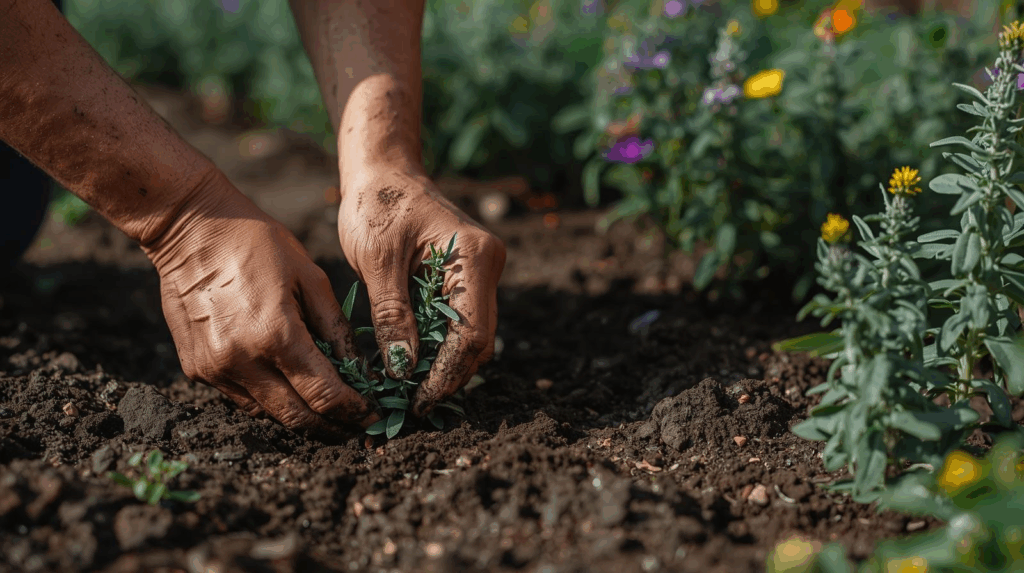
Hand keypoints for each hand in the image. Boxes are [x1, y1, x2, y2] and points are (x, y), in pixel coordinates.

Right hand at [142, 170, 380, 435]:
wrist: (190, 228)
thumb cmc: (258, 243)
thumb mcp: (310, 277)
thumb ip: (336, 328)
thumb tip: (361, 370)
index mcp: (276, 335)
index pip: (324, 395)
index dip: (354, 411)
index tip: (373, 415)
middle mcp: (241, 361)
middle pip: (297, 416)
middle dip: (332, 427)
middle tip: (357, 426)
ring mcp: (215, 369)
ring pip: (268, 414)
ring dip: (302, 418)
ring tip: (329, 414)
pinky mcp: (197, 369)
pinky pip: (242, 399)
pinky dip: (270, 402)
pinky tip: (290, 390)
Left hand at [337, 163, 505, 416]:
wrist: (381, 172)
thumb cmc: (375, 205)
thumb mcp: (377, 260)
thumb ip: (392, 314)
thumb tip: (403, 369)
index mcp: (473, 255)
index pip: (472, 332)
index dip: (447, 373)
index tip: (418, 401)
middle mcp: (485, 266)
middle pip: (478, 339)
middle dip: (447, 375)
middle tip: (412, 406)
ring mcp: (478, 273)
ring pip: (469, 335)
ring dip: (441, 365)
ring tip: (407, 393)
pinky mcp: (463, 280)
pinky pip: (455, 322)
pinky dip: (435, 347)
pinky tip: (410, 366)